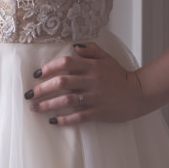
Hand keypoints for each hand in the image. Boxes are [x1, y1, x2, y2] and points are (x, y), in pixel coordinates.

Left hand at [26, 42, 146, 124]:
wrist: (140, 93)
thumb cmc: (120, 75)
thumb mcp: (107, 58)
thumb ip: (91, 50)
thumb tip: (73, 46)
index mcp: (92, 66)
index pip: (66, 63)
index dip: (49, 68)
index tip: (36, 75)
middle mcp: (92, 80)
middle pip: (62, 82)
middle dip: (42, 89)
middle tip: (28, 95)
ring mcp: (95, 97)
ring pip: (67, 100)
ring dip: (48, 105)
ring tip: (35, 108)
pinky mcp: (100, 112)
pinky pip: (79, 116)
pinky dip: (65, 119)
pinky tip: (53, 121)